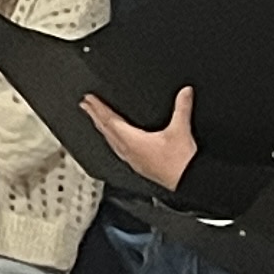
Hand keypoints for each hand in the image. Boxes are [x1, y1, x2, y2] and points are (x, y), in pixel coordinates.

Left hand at [81, 85, 196, 193]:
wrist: (188, 181)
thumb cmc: (181, 163)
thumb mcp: (181, 130)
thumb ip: (182, 108)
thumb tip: (185, 92)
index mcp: (133, 142)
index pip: (110, 121)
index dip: (98, 109)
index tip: (88, 100)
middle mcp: (129, 152)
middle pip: (106, 131)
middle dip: (94, 117)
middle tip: (84, 106)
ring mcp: (132, 160)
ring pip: (110, 141)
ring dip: (102, 129)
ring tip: (96, 120)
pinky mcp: (138, 166)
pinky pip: (118, 150)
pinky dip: (112, 141)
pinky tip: (115, 142)